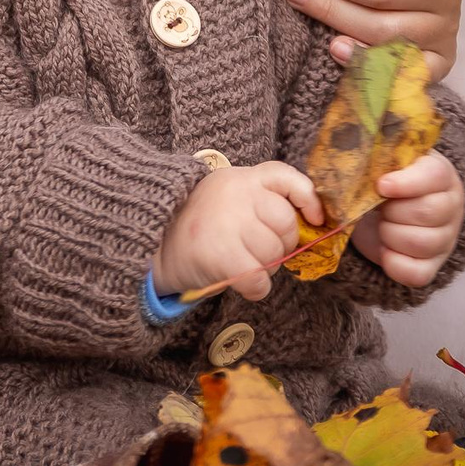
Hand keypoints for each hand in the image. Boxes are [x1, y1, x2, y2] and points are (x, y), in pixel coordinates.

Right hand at [154, 160, 326, 301]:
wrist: (149, 244)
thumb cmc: (197, 224)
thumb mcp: (227, 195)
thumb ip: (260, 199)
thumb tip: (306, 223)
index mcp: (240, 178)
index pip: (285, 177)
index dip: (308, 198)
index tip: (315, 218)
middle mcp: (236, 196)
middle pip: (287, 223)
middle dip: (281, 244)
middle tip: (257, 249)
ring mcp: (227, 224)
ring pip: (274, 255)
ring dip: (264, 267)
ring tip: (240, 262)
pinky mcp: (221, 256)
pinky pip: (259, 280)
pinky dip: (255, 288)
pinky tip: (238, 280)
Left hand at [350, 150, 464, 287]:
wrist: (386, 210)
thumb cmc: (383, 181)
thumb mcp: (383, 163)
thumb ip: (376, 162)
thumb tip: (358, 172)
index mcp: (440, 174)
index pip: (434, 176)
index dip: (406, 183)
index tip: (381, 185)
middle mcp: (451, 207)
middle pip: (426, 212)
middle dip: (392, 211)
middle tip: (379, 206)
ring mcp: (445, 239)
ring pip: (421, 243)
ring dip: (389, 234)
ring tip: (381, 224)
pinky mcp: (432, 266)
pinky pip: (416, 273)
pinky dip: (393, 263)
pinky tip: (384, 248)